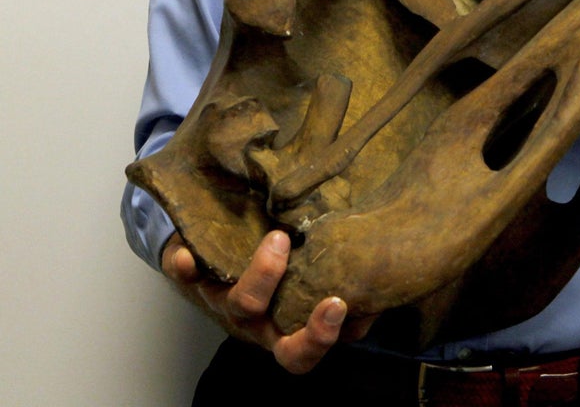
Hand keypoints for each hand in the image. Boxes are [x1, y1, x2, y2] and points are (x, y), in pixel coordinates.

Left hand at [162, 230, 345, 374]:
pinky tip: (188, 257)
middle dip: (296, 315)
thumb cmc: (281, 265)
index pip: (300, 353)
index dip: (319, 337)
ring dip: (261, 276)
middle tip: (320, 284)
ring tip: (280, 240)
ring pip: (238, 303)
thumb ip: (347, 284)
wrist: (223, 242)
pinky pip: (185, 277)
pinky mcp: (195, 275)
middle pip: (270, 331)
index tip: (338, 304)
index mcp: (282, 327)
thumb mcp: (315, 276)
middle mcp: (253, 321)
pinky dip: (186, 268)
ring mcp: (223, 300)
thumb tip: (380, 280)